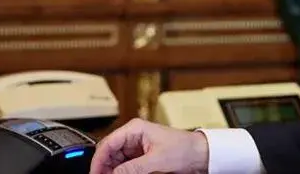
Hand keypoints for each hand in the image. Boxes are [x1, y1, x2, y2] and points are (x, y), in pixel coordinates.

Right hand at [89, 118, 208, 173]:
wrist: (201, 154)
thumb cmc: (185, 149)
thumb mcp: (156, 161)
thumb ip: (132, 169)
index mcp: (135, 129)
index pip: (107, 144)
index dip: (98, 161)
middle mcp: (133, 136)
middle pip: (109, 154)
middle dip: (105, 168)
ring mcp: (137, 147)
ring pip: (116, 162)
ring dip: (114, 170)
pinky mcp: (141, 157)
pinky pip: (125, 166)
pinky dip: (122, 172)